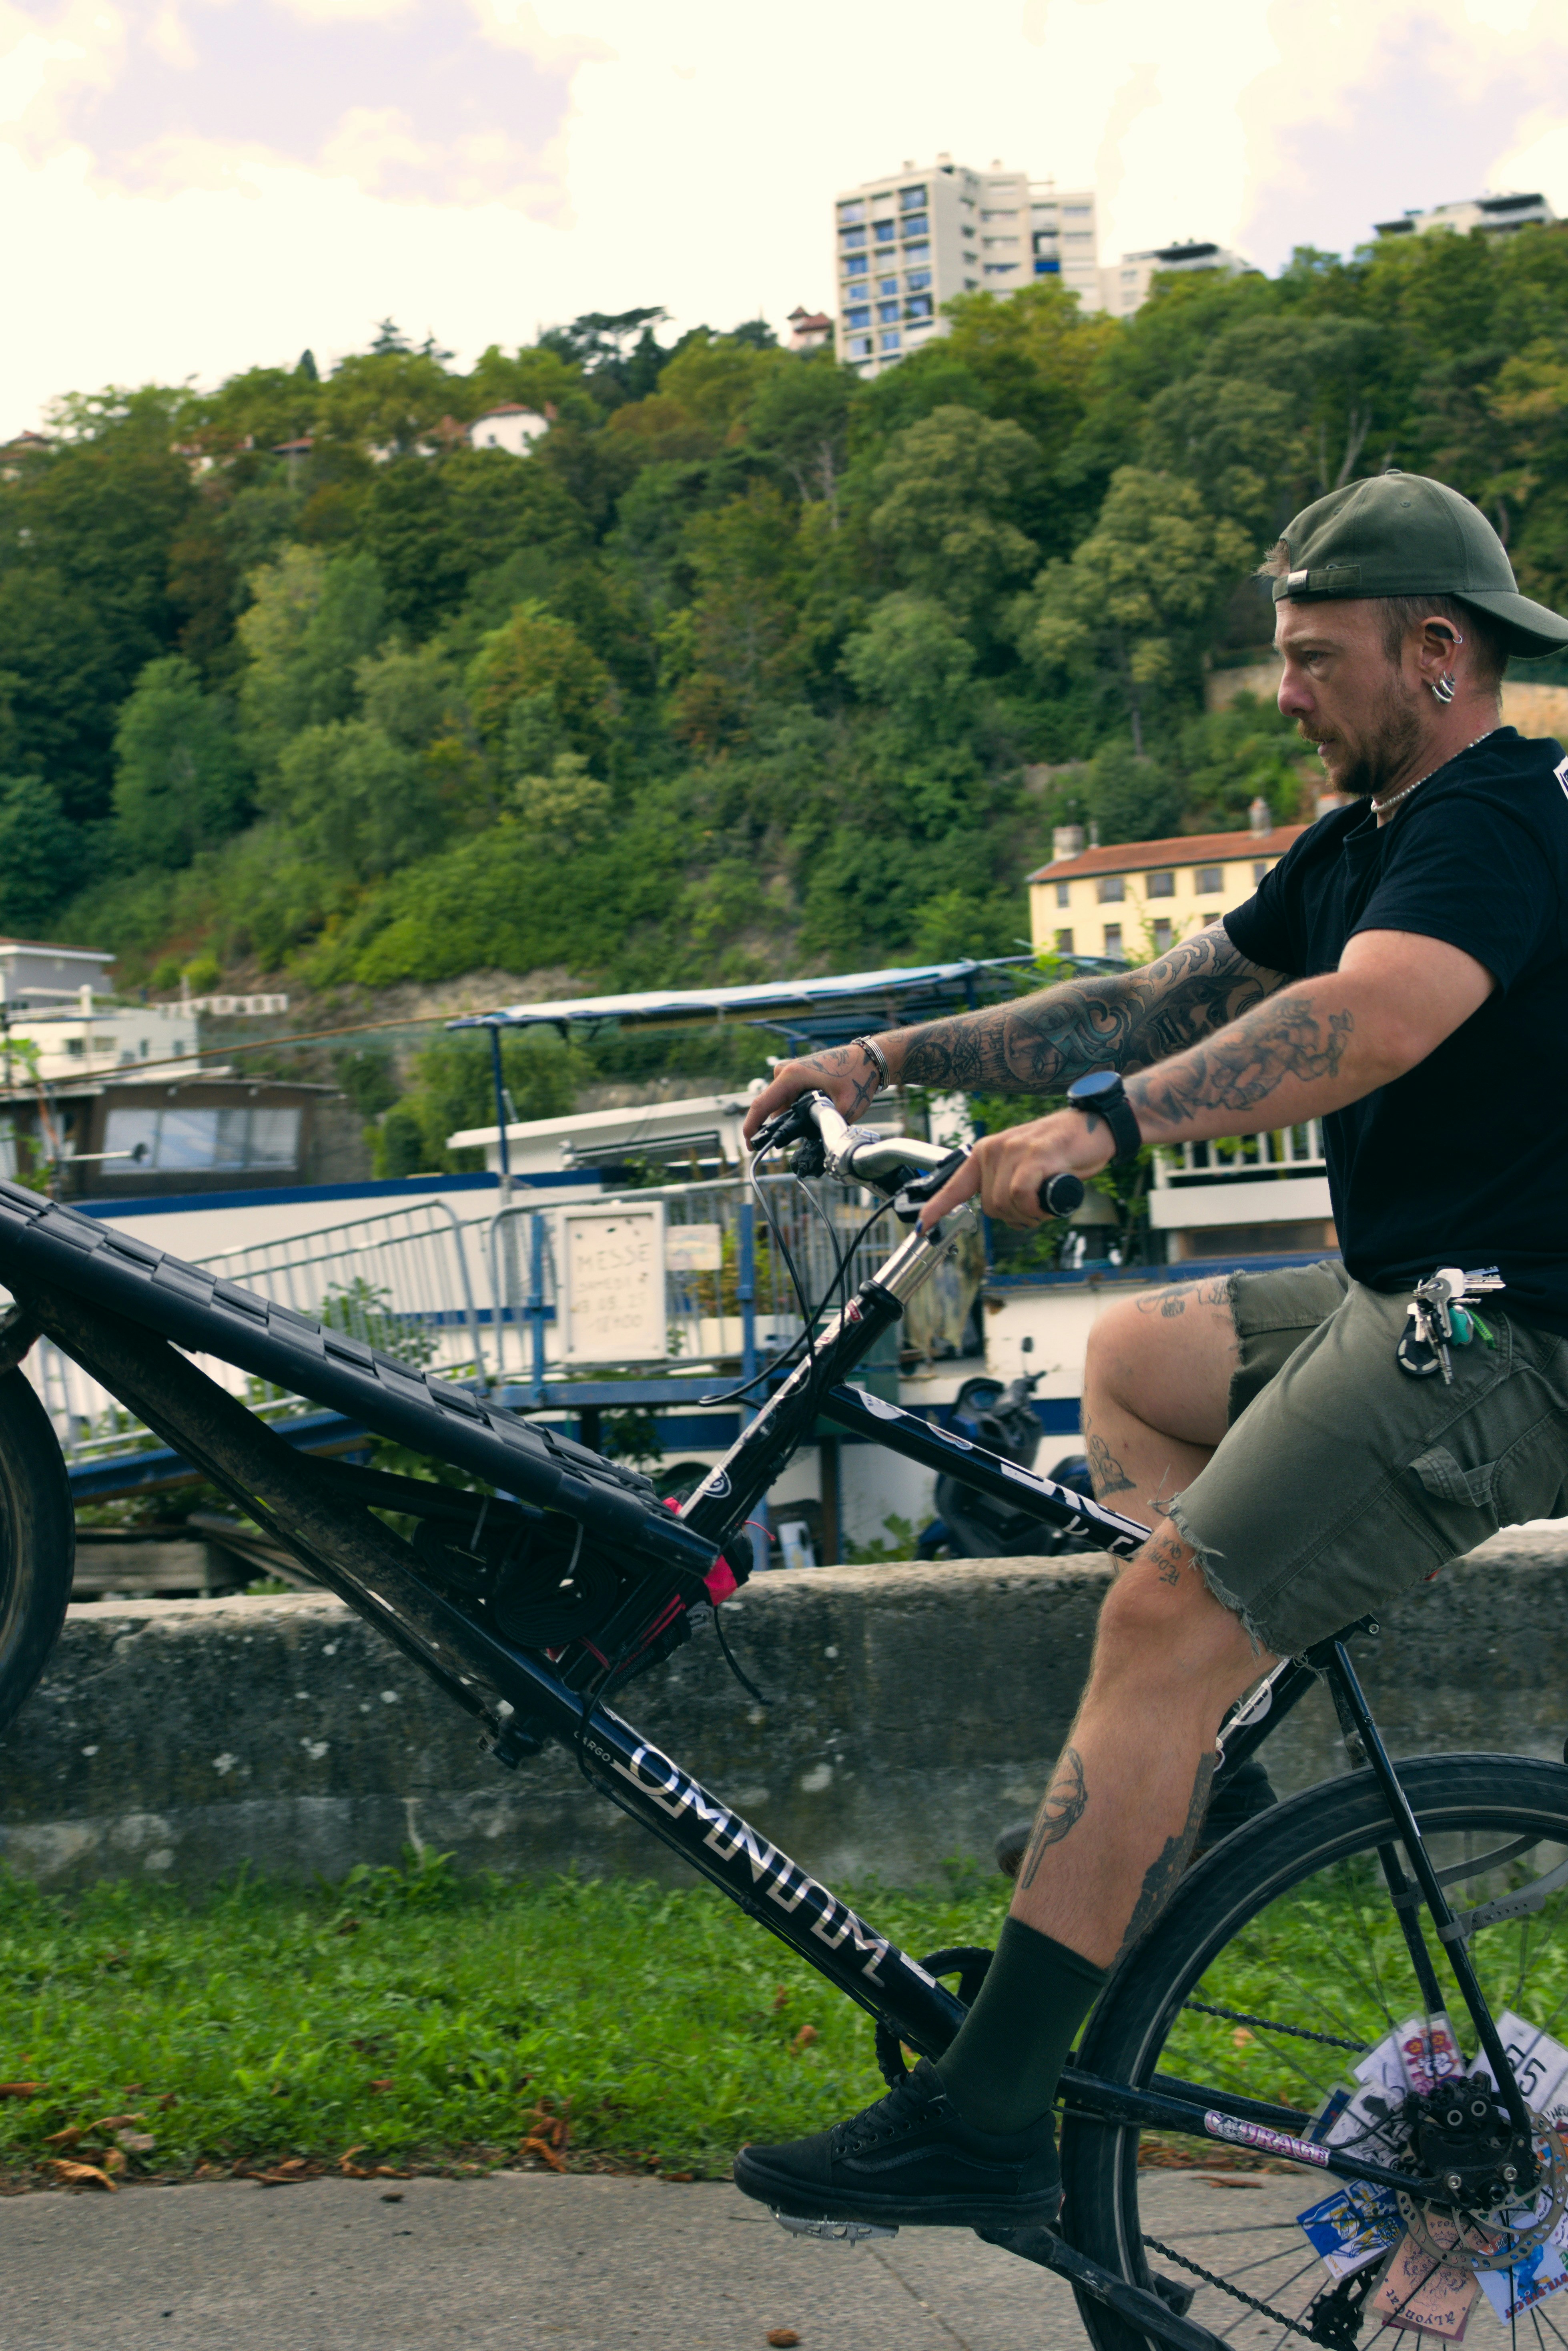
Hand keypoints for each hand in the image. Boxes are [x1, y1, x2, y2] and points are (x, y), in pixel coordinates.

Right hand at [742, 1043, 884, 1143]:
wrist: (868, 1059)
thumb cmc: (858, 1077)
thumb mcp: (846, 1108)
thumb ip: (827, 1126)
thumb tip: (815, 1144)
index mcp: (792, 1076)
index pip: (762, 1104)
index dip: (751, 1127)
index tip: (749, 1145)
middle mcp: (786, 1071)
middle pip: (770, 1107)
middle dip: (777, 1127)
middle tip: (794, 1143)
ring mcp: (790, 1072)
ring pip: (781, 1104)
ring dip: (790, 1118)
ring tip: (814, 1124)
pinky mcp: (796, 1075)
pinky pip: (788, 1097)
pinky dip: (795, 1110)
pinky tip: (813, 1115)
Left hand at [917, 1108, 1113, 1231]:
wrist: (1094, 1127)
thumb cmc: (1062, 1152)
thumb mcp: (1025, 1166)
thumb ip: (1006, 1183)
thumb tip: (1001, 1211)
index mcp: (986, 1152)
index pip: (956, 1185)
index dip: (938, 1208)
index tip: (923, 1226)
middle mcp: (993, 1149)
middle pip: (990, 1206)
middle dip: (1015, 1216)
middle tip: (1038, 1204)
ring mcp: (1013, 1151)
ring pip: (1005, 1204)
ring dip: (1029, 1213)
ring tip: (1047, 1198)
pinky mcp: (1033, 1156)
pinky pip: (1021, 1195)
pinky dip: (1035, 1206)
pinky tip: (1051, 1199)